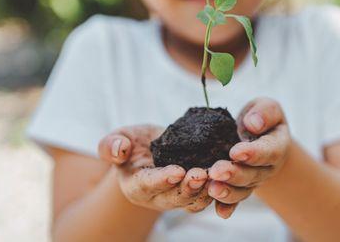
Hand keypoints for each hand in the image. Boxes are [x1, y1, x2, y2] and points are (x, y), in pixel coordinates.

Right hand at [98, 125, 212, 212]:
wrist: (150, 149)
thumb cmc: (131, 144)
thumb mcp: (117, 139)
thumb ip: (111, 145)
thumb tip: (119, 150)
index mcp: (136, 186)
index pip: (148, 185)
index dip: (162, 180)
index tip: (176, 172)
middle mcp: (158, 198)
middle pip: (174, 198)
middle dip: (188, 188)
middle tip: (201, 174)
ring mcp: (177, 198)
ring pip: (194, 201)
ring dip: (207, 190)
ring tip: (218, 176)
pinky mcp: (194, 193)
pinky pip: (208, 196)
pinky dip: (218, 188)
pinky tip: (228, 174)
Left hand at [208, 97, 290, 217]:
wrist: (260, 137)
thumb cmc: (261, 119)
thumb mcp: (267, 108)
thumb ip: (264, 112)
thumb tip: (253, 124)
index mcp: (276, 146)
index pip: (267, 151)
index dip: (253, 153)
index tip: (235, 152)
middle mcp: (266, 168)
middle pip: (252, 174)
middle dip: (234, 174)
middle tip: (216, 171)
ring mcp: (253, 181)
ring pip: (242, 190)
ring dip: (227, 191)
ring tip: (212, 188)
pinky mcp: (240, 188)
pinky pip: (235, 200)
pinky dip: (227, 207)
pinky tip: (219, 212)